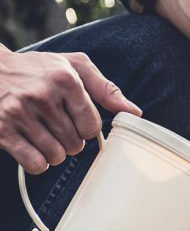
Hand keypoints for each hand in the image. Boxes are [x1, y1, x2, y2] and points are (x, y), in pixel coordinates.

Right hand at [0, 50, 139, 173]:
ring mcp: (19, 113)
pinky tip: (33, 147)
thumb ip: (105, 88)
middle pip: (76, 144)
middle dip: (71, 141)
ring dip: (55, 153)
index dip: (87, 128)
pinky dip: (38, 162)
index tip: (77, 121)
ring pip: (56, 156)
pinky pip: (35, 163)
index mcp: (64, 79)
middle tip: (58, 127)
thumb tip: (135, 112)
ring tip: (45, 136)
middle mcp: (42, 95)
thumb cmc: (37, 69)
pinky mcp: (2, 129)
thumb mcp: (73, 66)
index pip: (93, 125)